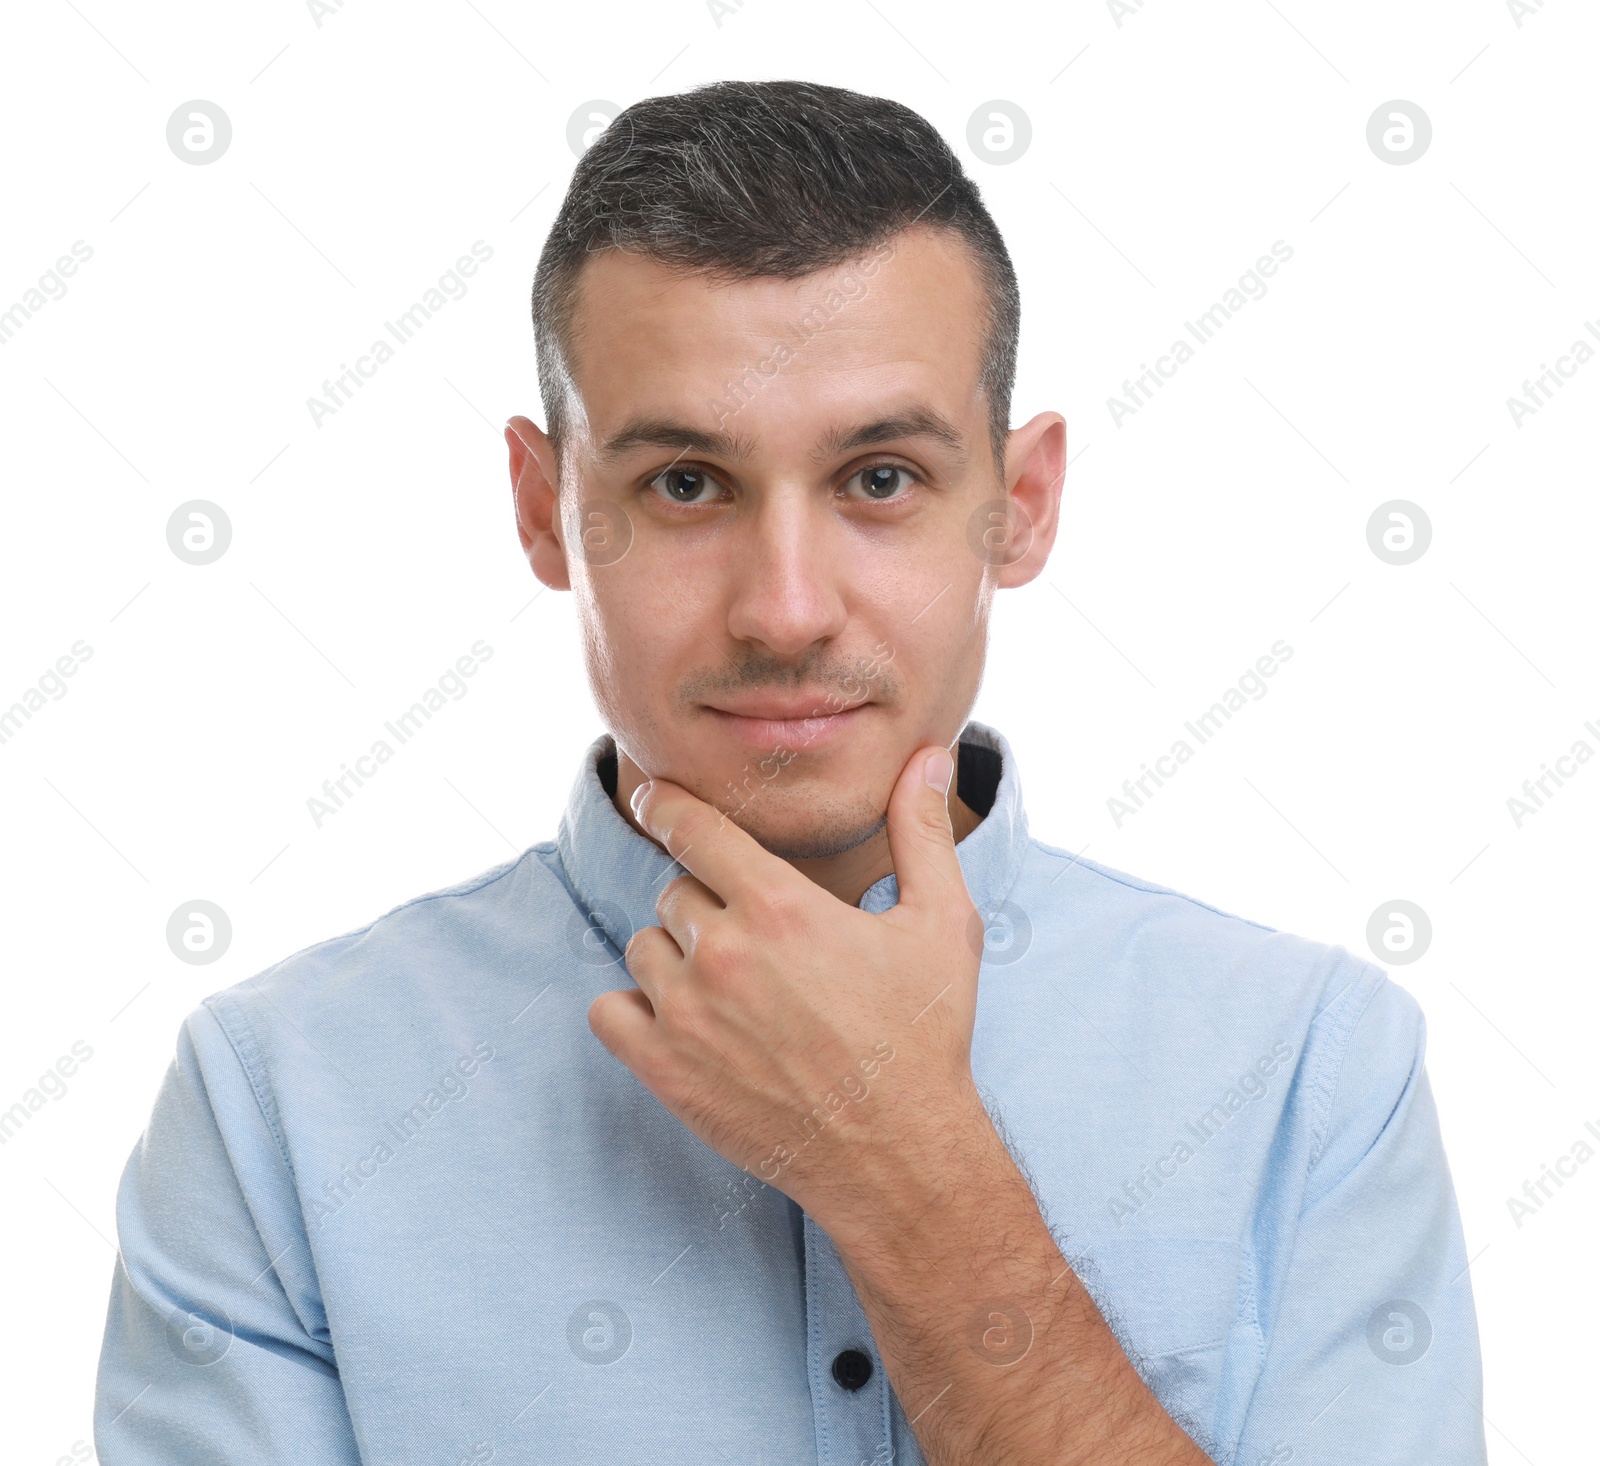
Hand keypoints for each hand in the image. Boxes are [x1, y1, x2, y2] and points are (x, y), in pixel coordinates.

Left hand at [587, 744, 983, 1228]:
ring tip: (730, 991)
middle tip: (759, 945)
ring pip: (644, 949)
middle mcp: (723, 952)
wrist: (897, 1153)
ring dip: (675, 959)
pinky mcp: (664, 1070)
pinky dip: (634, 1010)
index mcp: (780, 906)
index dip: (668, 804)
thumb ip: (923, 831)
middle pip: (676, 893)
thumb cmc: (923, 1037)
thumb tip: (930, 757)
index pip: (693, 827)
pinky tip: (679, 1022)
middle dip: (709, 907)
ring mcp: (685, 1014)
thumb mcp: (941, 924)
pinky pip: (607, 1011)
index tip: (654, 796)